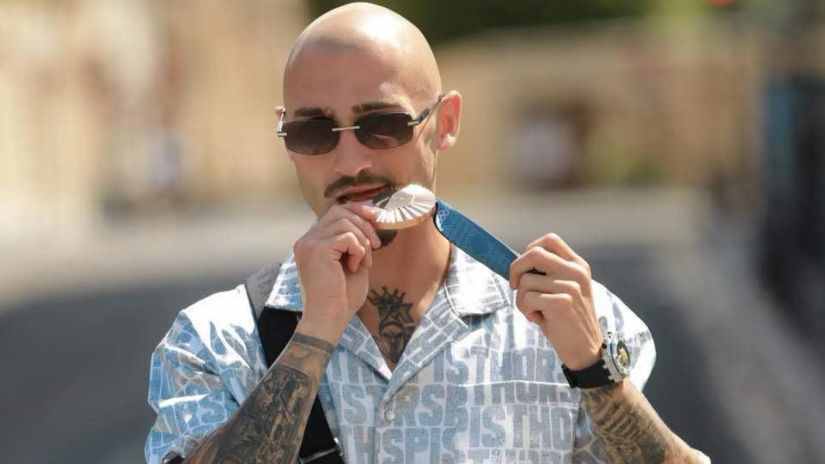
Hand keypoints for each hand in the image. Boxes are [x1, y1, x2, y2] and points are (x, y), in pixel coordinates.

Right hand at [293, 203, 380, 343]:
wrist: (330, 318)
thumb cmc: (341, 297)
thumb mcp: (352, 262)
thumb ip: (355, 241)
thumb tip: (370, 218)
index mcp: (313, 242)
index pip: (334, 211)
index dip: (356, 210)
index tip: (375, 218)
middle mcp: (307, 240)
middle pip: (339, 210)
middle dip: (364, 223)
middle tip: (376, 244)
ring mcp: (309, 243)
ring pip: (345, 222)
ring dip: (363, 241)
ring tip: (364, 262)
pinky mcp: (317, 250)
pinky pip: (347, 236)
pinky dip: (358, 250)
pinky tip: (356, 267)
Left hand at [509, 233, 602, 369]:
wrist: (586, 350)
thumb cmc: (567, 320)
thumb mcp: (564, 289)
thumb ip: (548, 273)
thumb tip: (517, 264)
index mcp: (578, 265)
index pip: (550, 240)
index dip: (529, 250)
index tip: (525, 269)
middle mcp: (576, 272)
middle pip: (534, 253)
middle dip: (516, 269)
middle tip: (515, 287)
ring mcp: (570, 286)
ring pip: (525, 280)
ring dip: (521, 299)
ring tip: (535, 311)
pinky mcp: (562, 302)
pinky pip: (526, 298)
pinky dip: (525, 311)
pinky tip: (539, 319)